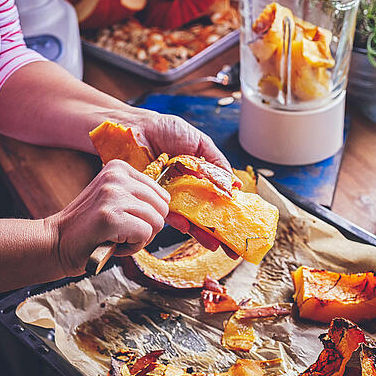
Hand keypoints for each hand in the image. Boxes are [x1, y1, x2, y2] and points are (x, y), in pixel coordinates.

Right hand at [48, 160, 169, 276]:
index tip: (125, 219)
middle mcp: (116, 177)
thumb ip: (139, 197)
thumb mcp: (114, 199)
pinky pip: (144, 235)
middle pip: (162, 208)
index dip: (148, 215)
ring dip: (139, 239)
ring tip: (114, 236)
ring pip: (156, 223)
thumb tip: (170, 206)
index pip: (161, 194)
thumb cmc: (89, 227)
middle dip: (147, 227)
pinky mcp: (110, 217)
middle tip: (120, 231)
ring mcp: (113, 196)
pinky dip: (132, 247)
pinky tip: (112, 243)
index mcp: (119, 168)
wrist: (55, 243)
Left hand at [130, 112, 238, 258]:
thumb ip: (216, 161)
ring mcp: (170, 194)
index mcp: (198, 175)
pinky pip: (168, 213)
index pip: (217, 196)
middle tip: (232, 246)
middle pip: (205, 212)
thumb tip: (235, 184)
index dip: (229, 210)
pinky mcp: (153, 198)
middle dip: (219, 230)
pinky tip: (188, 227)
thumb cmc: (164, 130)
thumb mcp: (198, 142)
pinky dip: (178, 221)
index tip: (241, 224)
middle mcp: (186, 187)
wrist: (134, 129)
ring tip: (215, 244)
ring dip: (202, 232)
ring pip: (189, 217)